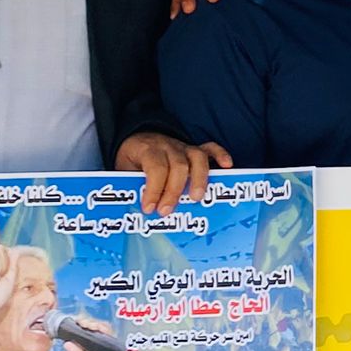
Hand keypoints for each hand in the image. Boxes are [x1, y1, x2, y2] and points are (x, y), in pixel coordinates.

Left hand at [117, 133, 231, 214]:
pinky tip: (227, 166)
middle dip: (173, 191)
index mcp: (147, 150)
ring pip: (197, 158)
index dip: (154, 189)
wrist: (136, 139)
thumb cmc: (132, 160)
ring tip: (195, 198)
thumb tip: (134, 210)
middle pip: (179, 166)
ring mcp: (183, 147)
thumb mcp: (123, 171)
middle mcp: (168, 146)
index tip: (149, 208)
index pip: (155, 168)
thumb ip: (131, 185)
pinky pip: (211, 148)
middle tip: (166, 211)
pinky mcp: (194, 149)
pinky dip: (221, 156)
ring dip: (199, 178)